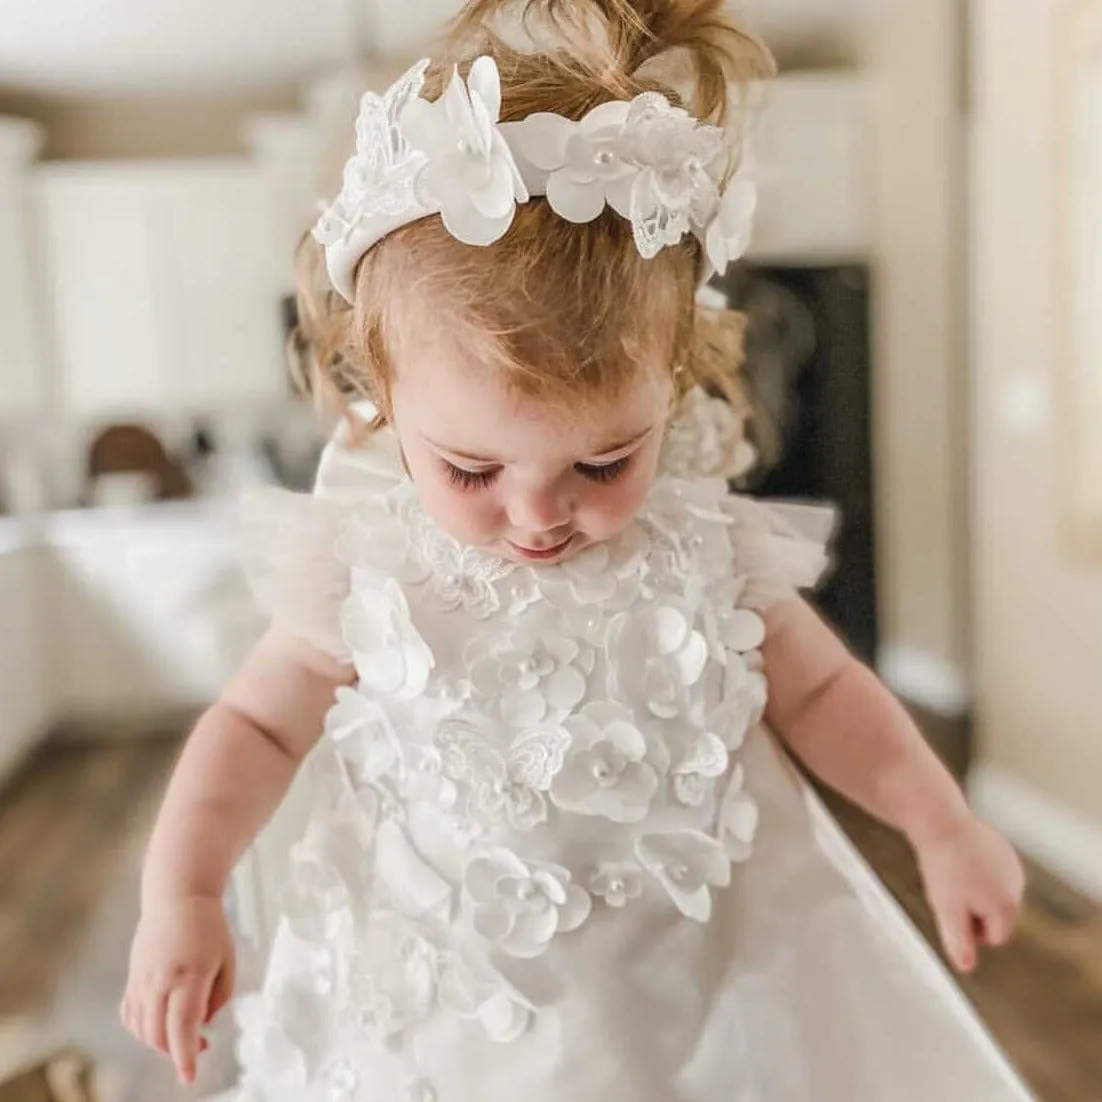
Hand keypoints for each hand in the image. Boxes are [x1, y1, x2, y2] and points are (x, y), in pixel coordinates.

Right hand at [120, 895, 235, 1083]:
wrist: (177, 897)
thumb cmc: (209, 928)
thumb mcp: (228, 959)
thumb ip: (219, 997)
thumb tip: (203, 1025)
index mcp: (189, 976)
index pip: (182, 1027)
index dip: (185, 1056)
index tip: (189, 1076)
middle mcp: (159, 982)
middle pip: (158, 1036)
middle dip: (177, 1052)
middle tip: (201, 1046)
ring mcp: (141, 981)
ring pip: (142, 1030)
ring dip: (160, 1042)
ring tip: (185, 1033)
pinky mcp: (132, 979)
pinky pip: (131, 1016)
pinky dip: (143, 1029)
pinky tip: (161, 1024)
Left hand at [914, 814, 1024, 973]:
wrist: (939, 821)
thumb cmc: (942, 868)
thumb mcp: (947, 910)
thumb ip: (958, 941)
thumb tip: (966, 968)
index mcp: (1008, 905)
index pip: (995, 938)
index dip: (969, 929)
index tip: (950, 907)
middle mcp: (1017, 885)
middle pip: (995, 916)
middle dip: (973, 910)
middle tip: (948, 889)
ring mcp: (1011, 864)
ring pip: (990, 893)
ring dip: (973, 891)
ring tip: (951, 871)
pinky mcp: (1001, 847)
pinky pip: (986, 872)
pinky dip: (972, 871)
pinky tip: (956, 857)